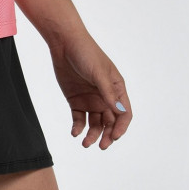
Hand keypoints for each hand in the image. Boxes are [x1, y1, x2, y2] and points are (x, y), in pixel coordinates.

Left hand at [48, 33, 131, 149]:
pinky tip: (75, 132)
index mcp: (116, 89)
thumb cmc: (86, 53)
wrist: (64, 43)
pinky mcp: (76, 100)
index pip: (124, 113)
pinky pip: (79, 118)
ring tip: (85, 143)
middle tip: (101, 146)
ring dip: (92, 135)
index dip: (121, 127)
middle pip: (110, 122)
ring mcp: (90, 99)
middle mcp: (105, 97)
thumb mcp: (98, 72)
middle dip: (107, 135)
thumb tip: (120, 112)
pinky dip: (78, 127)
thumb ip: (108, 93)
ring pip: (95, 124)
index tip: (114, 137)